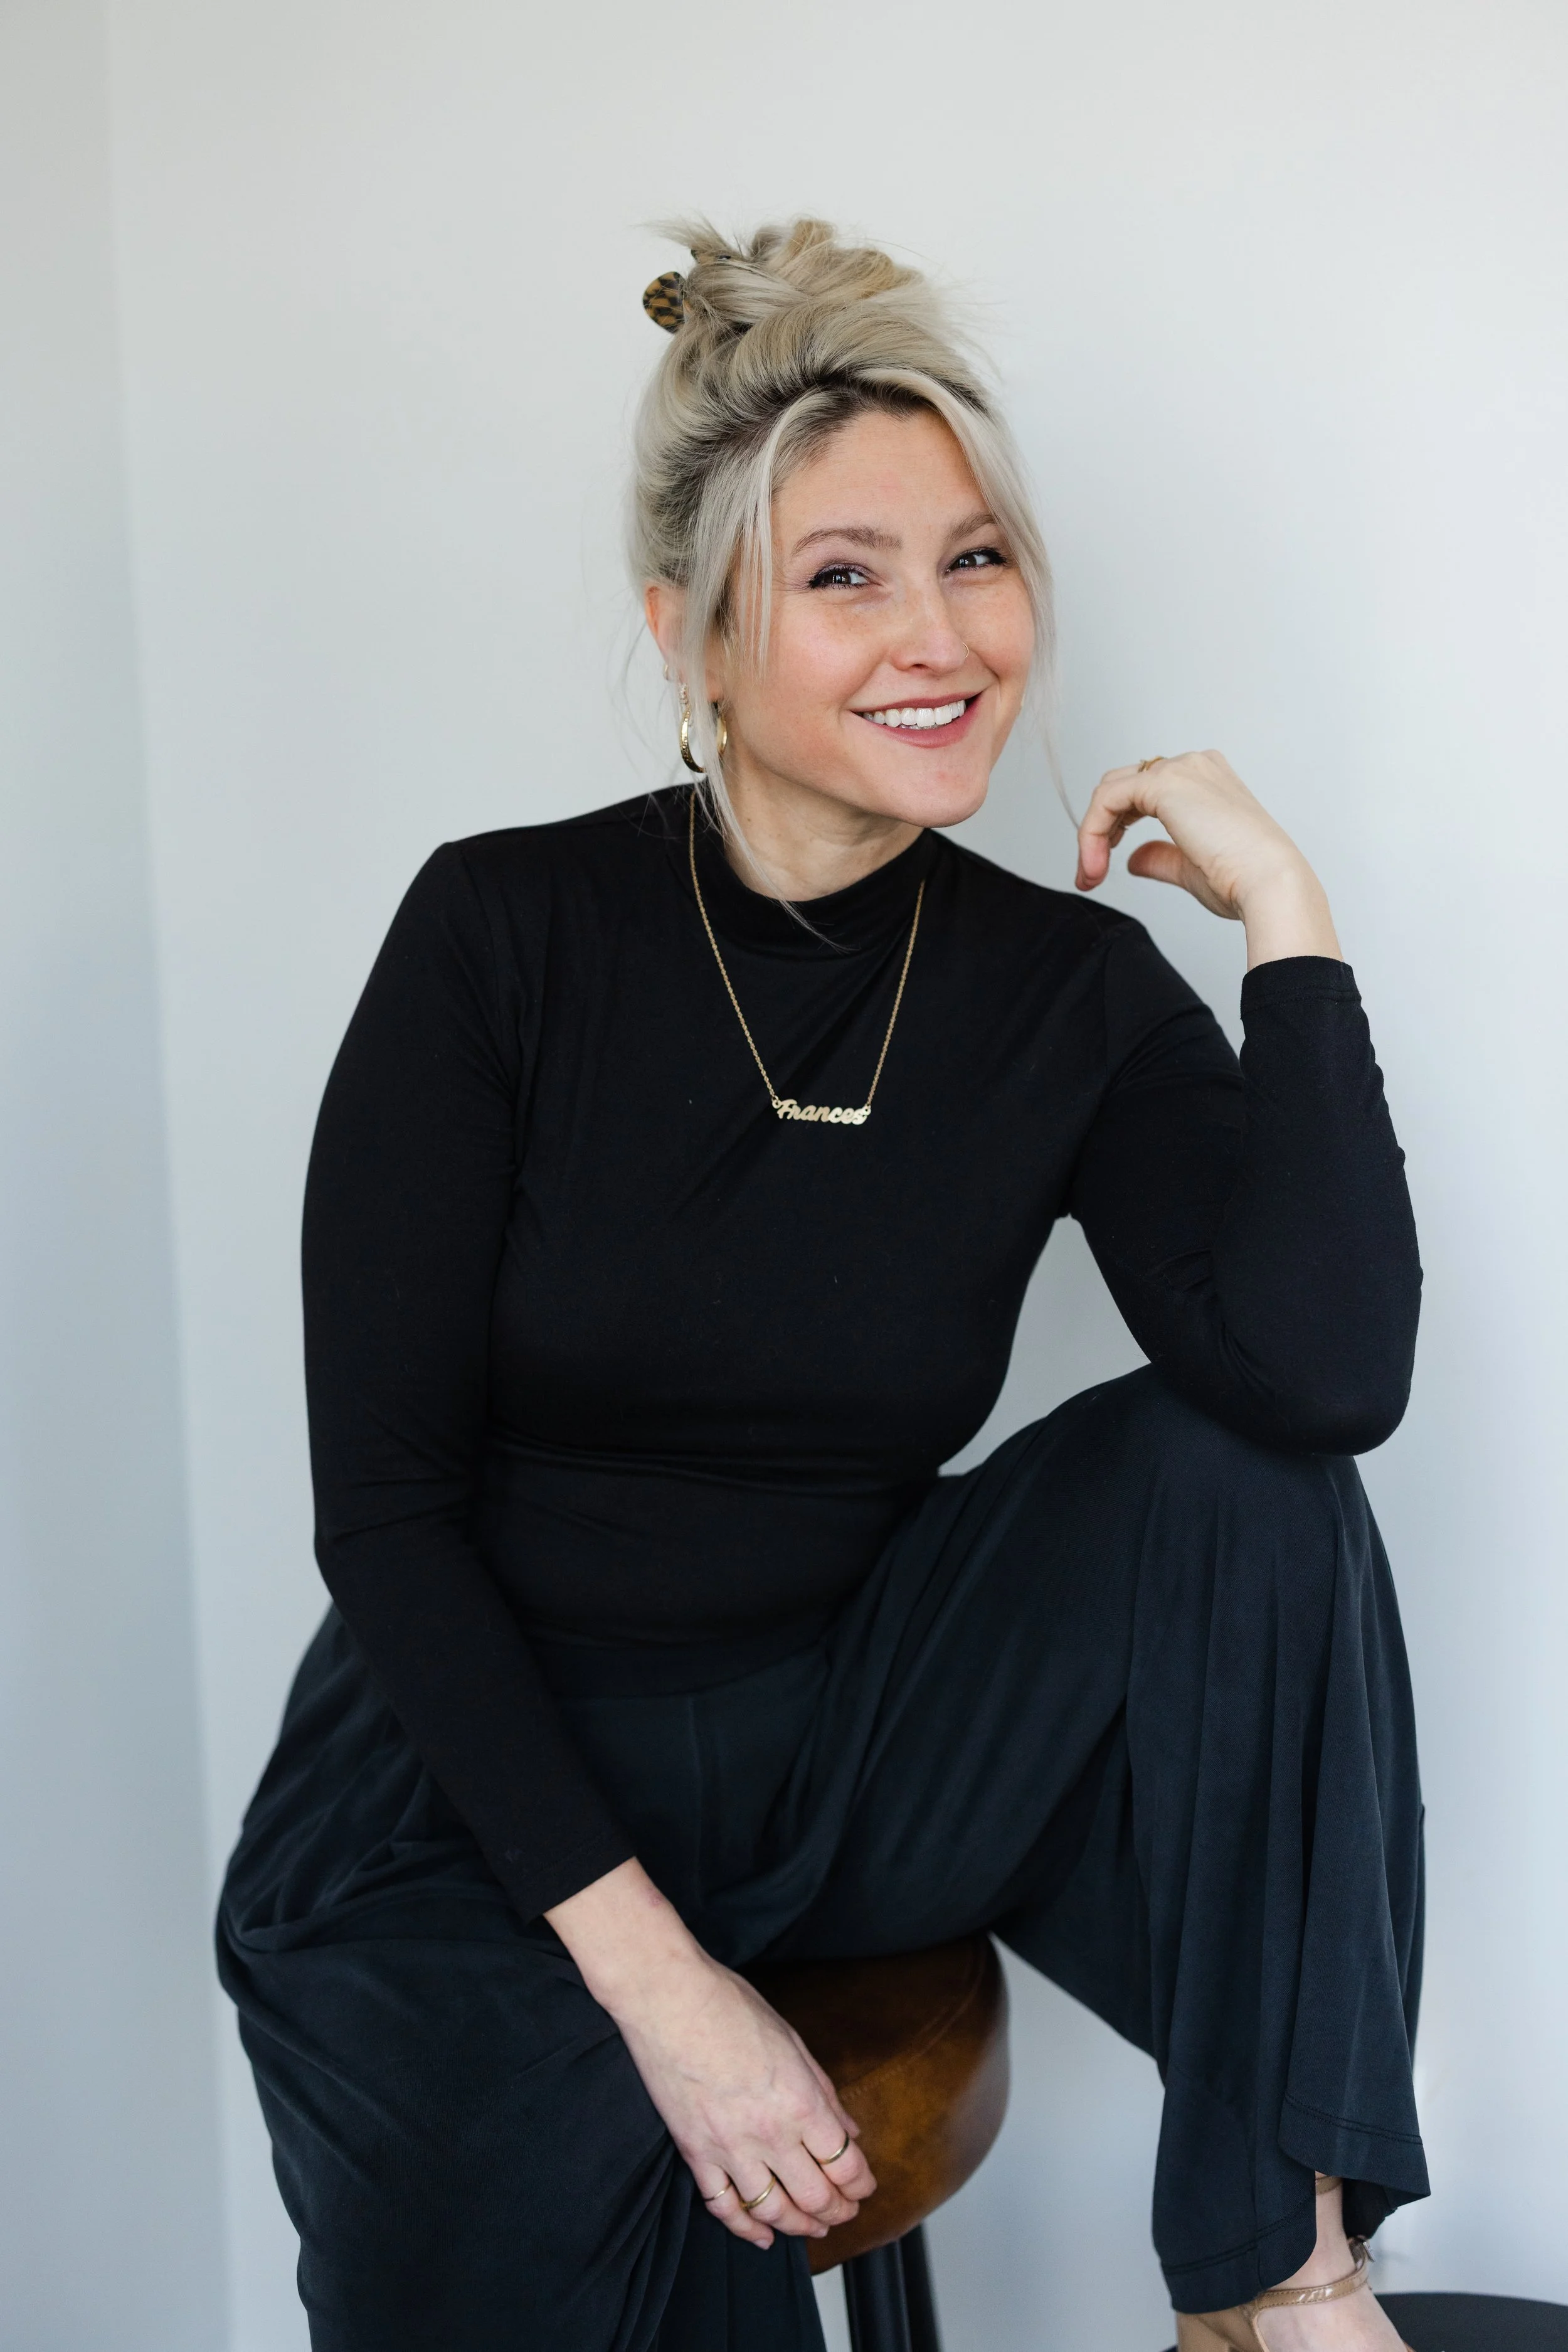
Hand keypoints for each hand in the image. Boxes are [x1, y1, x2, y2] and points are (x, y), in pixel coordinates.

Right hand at [613, 1950, 875, 2248]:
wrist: (669, 1999)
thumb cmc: (730, 2006)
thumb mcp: (792, 2040)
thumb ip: (824, 2091)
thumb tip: (850, 2129)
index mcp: (802, 2101)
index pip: (846, 2164)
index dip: (861, 2184)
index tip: (865, 2187)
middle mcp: (770, 2132)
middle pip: (816, 2197)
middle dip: (838, 2211)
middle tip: (844, 2211)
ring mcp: (729, 2147)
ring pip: (774, 2211)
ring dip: (800, 2226)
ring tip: (812, 2227)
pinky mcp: (695, 2152)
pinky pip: (724, 2206)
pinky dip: (746, 2229)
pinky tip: (762, 2236)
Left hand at [1075, 750, 1341, 967]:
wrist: (1268, 884)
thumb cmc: (1244, 880)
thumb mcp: (1190, 867)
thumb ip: (1160, 857)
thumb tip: (1134, 860)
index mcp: (1207, 781)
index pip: (1144, 792)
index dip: (1115, 829)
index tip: (1100, 869)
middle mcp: (1194, 767)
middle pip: (1123, 786)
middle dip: (1100, 831)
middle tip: (1090, 873)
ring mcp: (1180, 770)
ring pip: (1111, 791)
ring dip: (1093, 834)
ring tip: (1091, 873)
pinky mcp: (1164, 783)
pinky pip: (1108, 799)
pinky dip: (1093, 831)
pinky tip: (1095, 862)